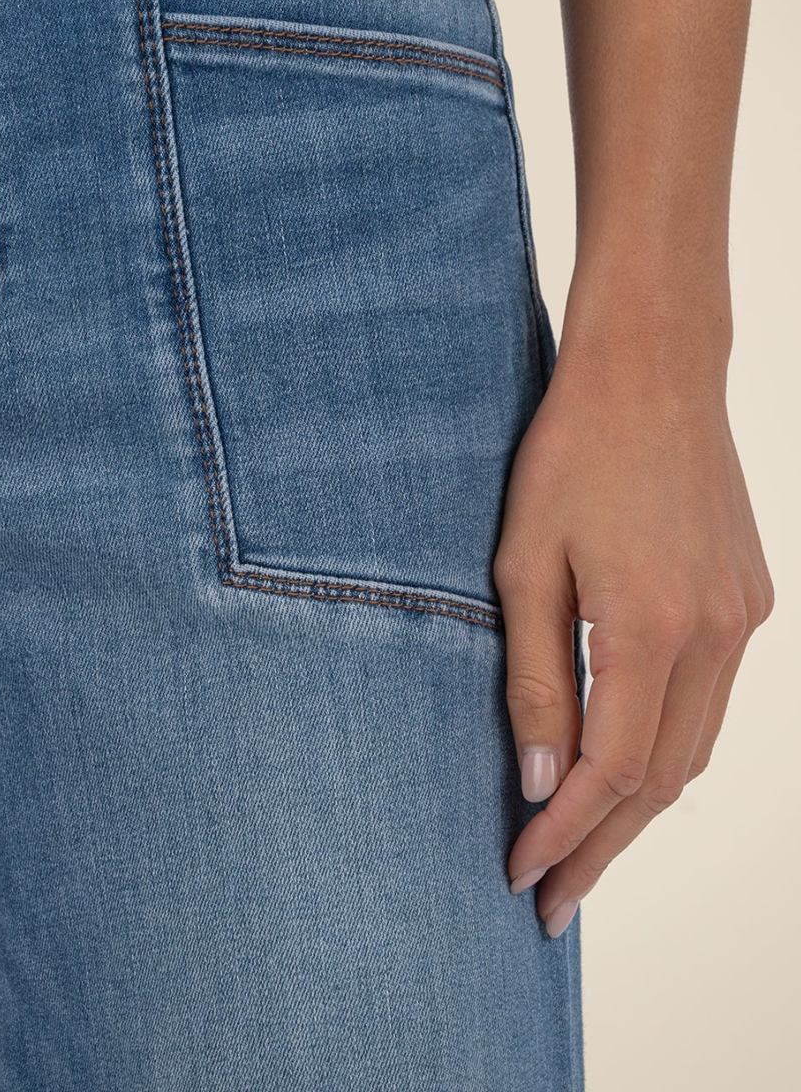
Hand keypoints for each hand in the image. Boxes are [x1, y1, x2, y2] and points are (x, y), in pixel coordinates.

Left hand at [495, 329, 774, 937]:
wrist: (653, 370)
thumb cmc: (571, 450)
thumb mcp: (525, 561)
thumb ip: (536, 677)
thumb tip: (541, 782)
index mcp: (650, 625)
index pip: (609, 771)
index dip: (564, 834)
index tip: (520, 875)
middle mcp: (716, 633)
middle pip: (661, 779)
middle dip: (605, 848)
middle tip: (553, 901)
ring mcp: (744, 617)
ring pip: (694, 748)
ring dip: (638, 807)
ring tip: (584, 851)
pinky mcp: (751, 599)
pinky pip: (712, 701)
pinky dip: (667, 747)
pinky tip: (627, 768)